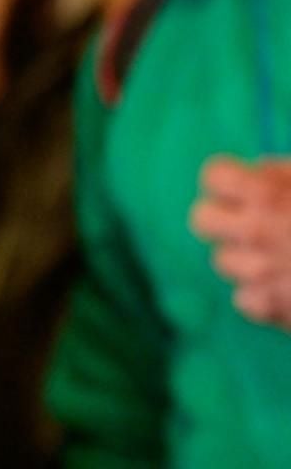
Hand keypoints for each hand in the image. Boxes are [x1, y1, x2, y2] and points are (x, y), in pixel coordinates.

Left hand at [191, 156, 290, 328]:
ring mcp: (259, 274)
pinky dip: (264, 296)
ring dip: (247, 258)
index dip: (232, 180)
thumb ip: (287, 174)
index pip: (214, 175)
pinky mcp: (271, 310)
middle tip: (256, 222)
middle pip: (201, 219)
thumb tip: (260, 171)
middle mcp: (255, 232)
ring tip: (284, 258)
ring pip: (223, 262)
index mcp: (268, 194)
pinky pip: (246, 299)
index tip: (250, 187)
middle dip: (225, 218)